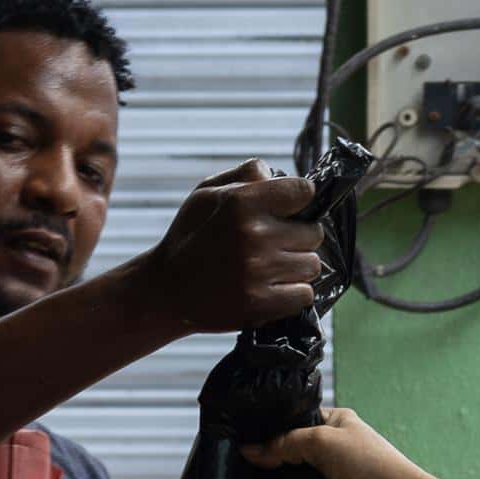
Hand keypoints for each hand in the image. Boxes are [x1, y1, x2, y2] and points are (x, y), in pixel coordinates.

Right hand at [131, 161, 323, 333]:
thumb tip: (276, 175)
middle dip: (298, 236)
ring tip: (271, 266)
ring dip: (297, 266)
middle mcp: (253, 236)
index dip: (299, 200)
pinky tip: (272, 287)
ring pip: (312, 264)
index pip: (304, 192)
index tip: (288, 209)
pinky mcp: (261, 304)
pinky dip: (293, 292)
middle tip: (275, 242)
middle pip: (314, 232)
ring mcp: (258, 272)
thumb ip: (244, 175)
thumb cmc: (189, 237)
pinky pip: (305, 294)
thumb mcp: (205, 194)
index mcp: (241, 203)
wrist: (165, 291)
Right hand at [249, 406, 417, 478]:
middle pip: (292, 448)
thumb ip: (283, 443)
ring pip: (295, 473)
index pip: (295, 420)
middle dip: (272, 456)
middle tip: (241, 462)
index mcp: (336, 421)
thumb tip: (247, 451)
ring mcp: (333, 473)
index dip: (272, 429)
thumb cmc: (366, 462)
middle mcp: (334, 444)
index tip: (244, 438)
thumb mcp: (320, 440)